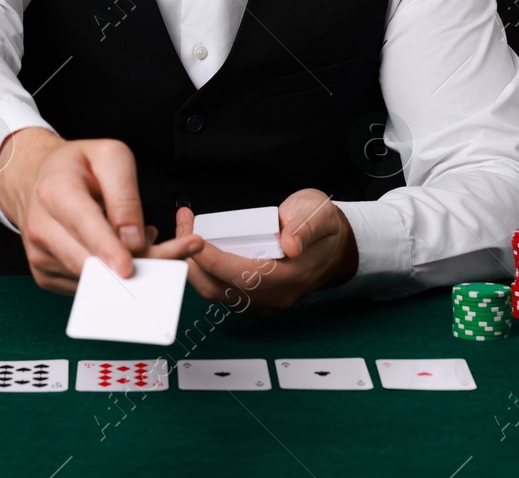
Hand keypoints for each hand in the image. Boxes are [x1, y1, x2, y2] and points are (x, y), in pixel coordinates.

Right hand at [0, 127, 202, 293]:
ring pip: (93, 279)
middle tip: (179, 252)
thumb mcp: (110, 157)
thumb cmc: (77, 166)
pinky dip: (112, 275)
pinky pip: (87, 286)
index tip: (128, 267)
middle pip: (91, 260)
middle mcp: (41, 228)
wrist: (37, 178)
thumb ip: (125, 196)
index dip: (108, 248)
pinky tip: (122, 252)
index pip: (83, 225)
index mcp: (54, 191)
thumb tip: (134, 242)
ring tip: (145, 240)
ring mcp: (40, 256)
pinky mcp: (45, 275)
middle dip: (138, 264)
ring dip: (129, 269)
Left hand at [176, 189, 358, 315]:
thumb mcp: (320, 215)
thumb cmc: (323, 228)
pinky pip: (220, 292)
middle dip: (193, 258)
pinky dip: (203, 271)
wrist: (334, 249)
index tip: (194, 238)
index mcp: (291, 277)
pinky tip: (196, 246)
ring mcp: (263, 303)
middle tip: (183, 224)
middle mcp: (274, 297)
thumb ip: (305, 227)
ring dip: (193, 264)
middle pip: (219, 288)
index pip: (243, 275)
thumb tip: (290, 244)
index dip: (215, 260)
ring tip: (185, 229)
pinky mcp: (254, 301)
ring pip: (214, 292)